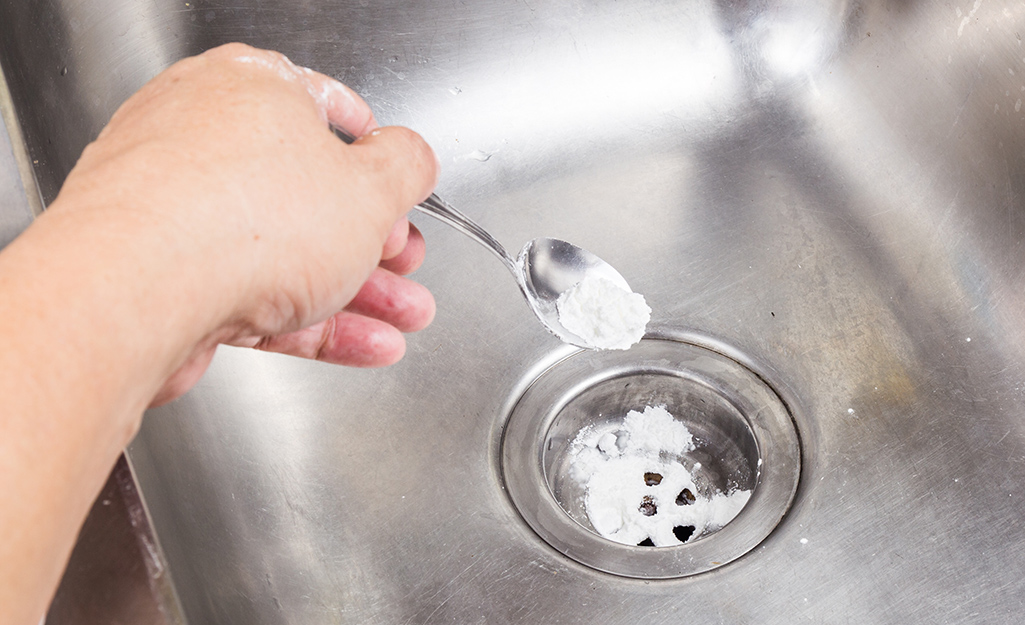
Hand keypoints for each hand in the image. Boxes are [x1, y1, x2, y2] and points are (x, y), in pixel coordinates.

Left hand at [51, 43, 439, 404]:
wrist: (136, 294)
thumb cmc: (240, 220)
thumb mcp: (372, 188)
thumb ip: (406, 168)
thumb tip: (414, 159)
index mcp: (251, 89)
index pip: (329, 110)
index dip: (378, 155)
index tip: (400, 185)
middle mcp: (205, 139)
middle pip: (311, 193)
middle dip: (376, 241)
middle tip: (407, 264)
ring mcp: (179, 209)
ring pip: (286, 251)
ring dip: (357, 291)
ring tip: (403, 316)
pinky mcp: (166, 275)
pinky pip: (255, 293)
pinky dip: (311, 320)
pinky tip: (361, 344)